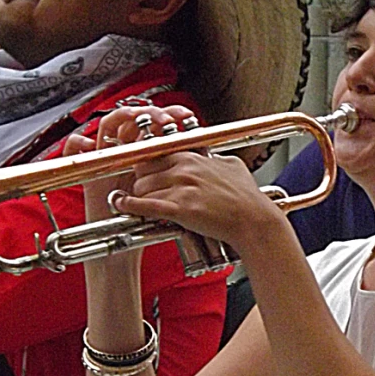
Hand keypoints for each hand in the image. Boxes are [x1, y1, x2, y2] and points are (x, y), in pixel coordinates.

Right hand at [63, 105, 195, 221]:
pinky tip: (90, 143)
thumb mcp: (173, 191)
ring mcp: (108, 158)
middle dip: (151, 112)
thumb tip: (205, 153)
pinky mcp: (88, 170)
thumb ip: (183, 173)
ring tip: (136, 118)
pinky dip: (78, 143)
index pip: (157, 123)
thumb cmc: (150, 217)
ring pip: (108, 125)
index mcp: (149, 153)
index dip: (171, 114)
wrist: (126, 242)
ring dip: (122, 117)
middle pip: (135, 118)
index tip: (187, 117)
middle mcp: (128, 152)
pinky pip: (75, 148)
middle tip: (166, 118)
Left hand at [112, 150, 284, 252]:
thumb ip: (217, 160)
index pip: (155, 155)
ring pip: (142, 188)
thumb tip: (214, 159)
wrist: (253, 220)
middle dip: (140, 182)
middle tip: (142, 192)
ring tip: (137, 204)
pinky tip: (121, 205)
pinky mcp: (180, 209)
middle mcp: (183, 169)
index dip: (147, 167)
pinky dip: (130, 206)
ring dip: (138, 197)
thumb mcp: (233, 166)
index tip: (144, 173)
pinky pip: (145, 205)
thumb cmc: (247, 197)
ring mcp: (181, 188)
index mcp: (193, 157)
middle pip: (143, 171)